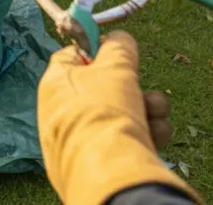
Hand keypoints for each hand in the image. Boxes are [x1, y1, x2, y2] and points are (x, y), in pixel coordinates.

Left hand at [37, 31, 198, 204]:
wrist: (111, 174)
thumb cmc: (104, 113)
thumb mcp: (115, 66)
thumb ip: (118, 46)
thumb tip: (118, 39)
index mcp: (55, 85)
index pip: (73, 56)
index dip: (99, 50)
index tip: (121, 51)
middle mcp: (64, 112)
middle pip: (106, 86)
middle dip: (136, 86)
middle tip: (146, 91)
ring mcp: (83, 138)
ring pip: (124, 112)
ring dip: (149, 109)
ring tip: (157, 115)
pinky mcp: (103, 160)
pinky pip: (129, 137)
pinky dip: (147, 133)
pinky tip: (157, 136)